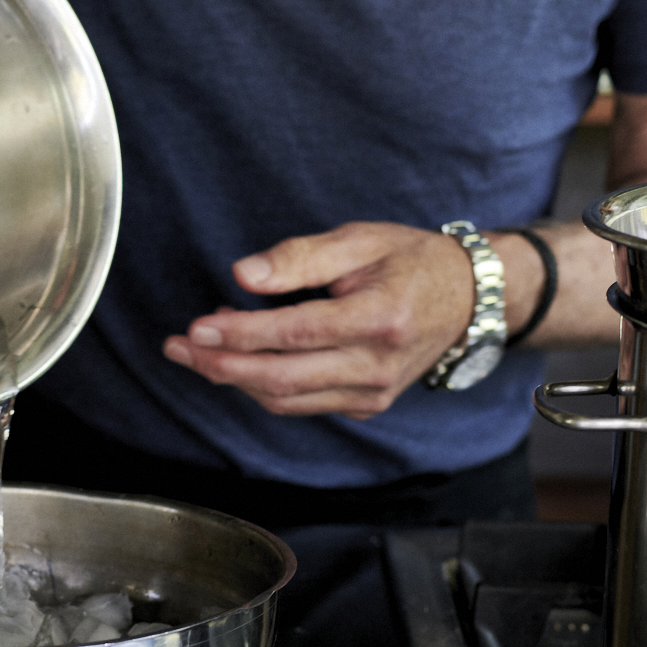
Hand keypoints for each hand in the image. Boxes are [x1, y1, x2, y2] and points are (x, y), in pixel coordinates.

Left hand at [161, 222, 481, 419]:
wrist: (467, 299)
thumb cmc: (412, 262)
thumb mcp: (359, 240)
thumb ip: (300, 257)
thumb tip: (245, 274)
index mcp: (379, 318)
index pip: (296, 333)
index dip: (241, 334)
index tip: (197, 327)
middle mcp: (376, 365)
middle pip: (282, 378)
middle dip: (221, 366)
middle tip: (179, 349)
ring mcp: (372, 393)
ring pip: (287, 399)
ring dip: (235, 379)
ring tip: (199, 351)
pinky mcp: (366, 405)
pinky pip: (302, 404)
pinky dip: (263, 387)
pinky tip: (240, 360)